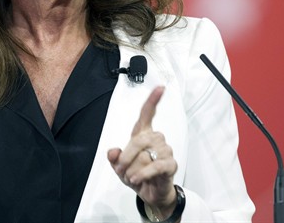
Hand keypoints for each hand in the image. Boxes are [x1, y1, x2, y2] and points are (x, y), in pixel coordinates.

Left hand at [107, 86, 177, 216]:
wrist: (150, 194)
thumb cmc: (137, 175)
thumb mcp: (120, 168)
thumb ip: (114, 158)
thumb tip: (112, 151)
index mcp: (144, 135)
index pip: (148, 114)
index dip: (153, 100)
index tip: (160, 88)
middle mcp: (156, 139)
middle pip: (138, 139)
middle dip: (126, 156)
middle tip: (121, 169)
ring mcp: (165, 151)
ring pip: (145, 155)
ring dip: (134, 169)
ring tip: (133, 177)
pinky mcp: (170, 164)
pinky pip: (155, 166)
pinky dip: (143, 174)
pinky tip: (137, 179)